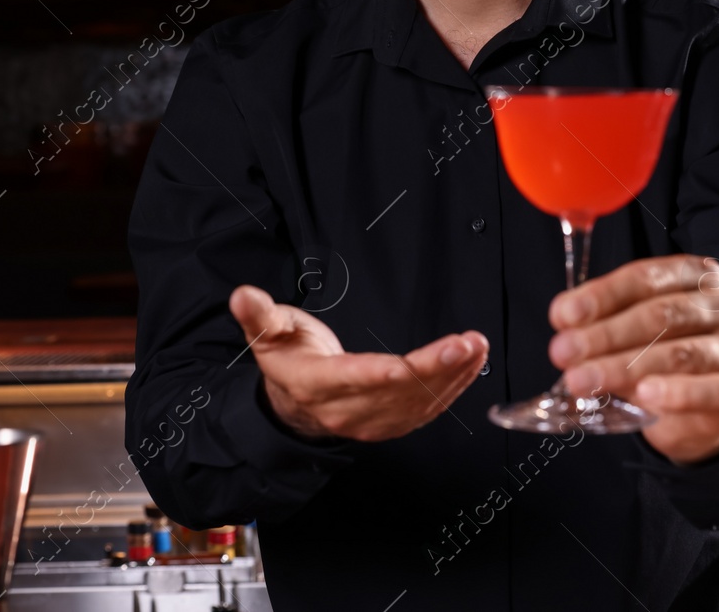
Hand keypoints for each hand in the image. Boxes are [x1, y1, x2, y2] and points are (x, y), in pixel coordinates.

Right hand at [229, 284, 488, 441]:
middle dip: (434, 368)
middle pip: (395, 392)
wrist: (294, 405)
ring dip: (453, 376)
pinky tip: (472, 364)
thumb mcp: (268, 333)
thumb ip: (259, 315)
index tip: (405, 365)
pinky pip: (427, 410)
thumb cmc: (287, 360)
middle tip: (466, 344)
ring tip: (477, 347)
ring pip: (418, 403)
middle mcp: (346, 409)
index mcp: (315, 384)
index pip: (351, 379)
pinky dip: (453, 387)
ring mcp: (372, 420)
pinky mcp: (393, 423)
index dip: (379, 374)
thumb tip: (242, 294)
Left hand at [548, 255, 718, 465]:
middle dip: (605, 334)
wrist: (705, 408)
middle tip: (563, 352)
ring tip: (583, 380)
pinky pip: (707, 390)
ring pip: (679, 353)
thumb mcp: (633, 330)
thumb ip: (604, 320)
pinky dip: (673, 393)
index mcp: (694, 275)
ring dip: (623, 367)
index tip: (563, 315)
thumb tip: (565, 320)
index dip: (601, 296)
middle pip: (659, 315)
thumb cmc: (664, 354)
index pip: (644, 278)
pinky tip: (644, 394)